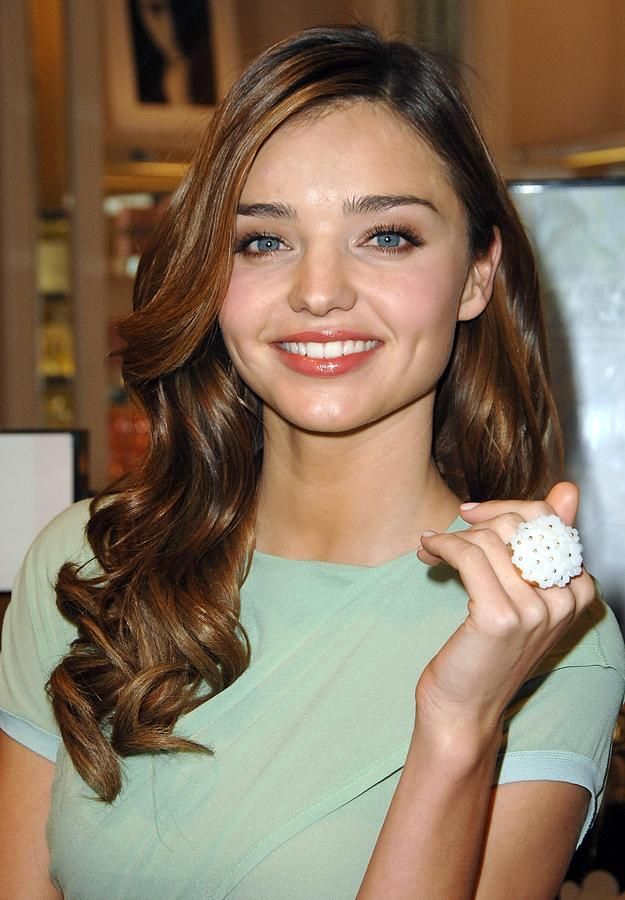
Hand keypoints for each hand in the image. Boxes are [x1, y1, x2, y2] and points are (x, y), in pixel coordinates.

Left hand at [414, 482, 594, 744]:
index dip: (508, 510)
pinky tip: (428, 553)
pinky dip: (442, 546)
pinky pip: (468, 556)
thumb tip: (567, 491)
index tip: (472, 515)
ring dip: (451, 537)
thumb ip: (540, 545)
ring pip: (488, 540)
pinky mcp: (500, 617)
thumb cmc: (486, 653)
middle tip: (448, 534)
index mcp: (576, 592)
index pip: (550, 521)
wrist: (464, 710)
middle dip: (478, 522)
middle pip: (520, 525)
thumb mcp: (518, 595)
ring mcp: (535, 610)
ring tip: (432, 550)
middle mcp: (563, 601)